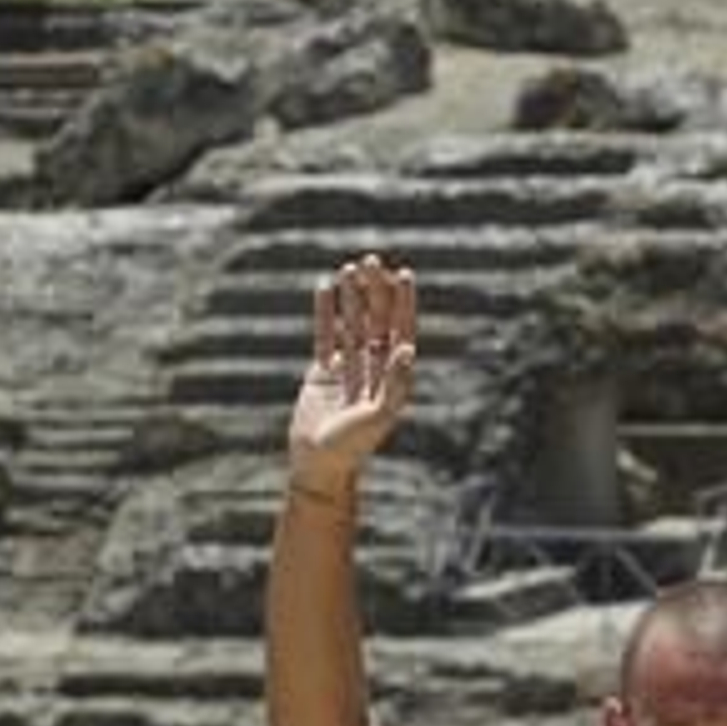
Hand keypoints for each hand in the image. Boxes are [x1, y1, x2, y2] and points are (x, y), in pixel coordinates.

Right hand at [287, 255, 416, 488]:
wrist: (318, 465)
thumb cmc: (352, 447)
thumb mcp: (379, 416)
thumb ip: (395, 383)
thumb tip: (408, 348)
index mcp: (393, 376)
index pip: (401, 330)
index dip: (403, 303)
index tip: (403, 274)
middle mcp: (374, 368)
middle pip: (377, 320)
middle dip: (375, 290)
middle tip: (371, 260)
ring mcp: (348, 367)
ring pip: (351, 323)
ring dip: (352, 295)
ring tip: (349, 267)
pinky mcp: (322, 372)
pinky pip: (325, 334)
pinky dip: (325, 311)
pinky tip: (324, 287)